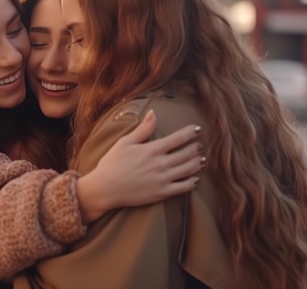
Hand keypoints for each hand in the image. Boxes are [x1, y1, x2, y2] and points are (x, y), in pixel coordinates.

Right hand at [77, 110, 203, 222]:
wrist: (104, 189)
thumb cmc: (112, 164)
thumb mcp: (125, 142)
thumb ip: (142, 129)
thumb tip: (153, 113)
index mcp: (152, 149)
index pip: (178, 138)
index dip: (190, 132)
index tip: (197, 129)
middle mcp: (160, 163)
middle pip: (187, 153)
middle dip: (196, 148)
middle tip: (200, 145)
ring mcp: (163, 179)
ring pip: (189, 169)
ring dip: (198, 163)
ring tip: (202, 159)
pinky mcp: (162, 193)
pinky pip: (184, 187)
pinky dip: (192, 182)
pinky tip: (195, 179)